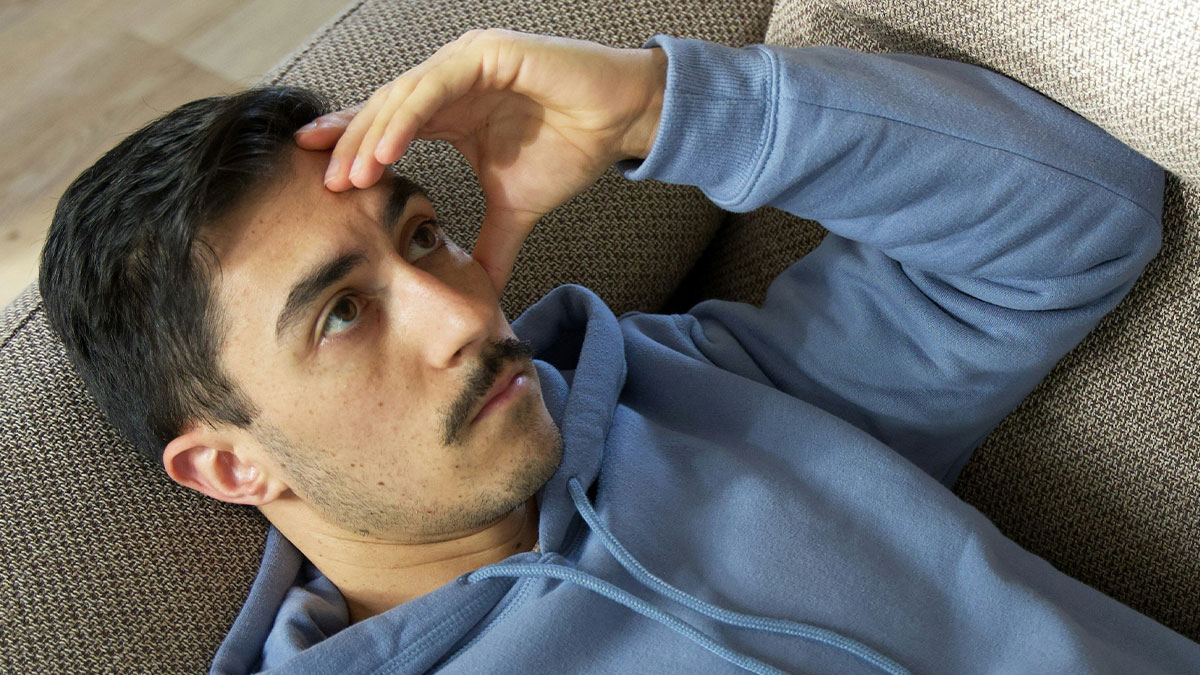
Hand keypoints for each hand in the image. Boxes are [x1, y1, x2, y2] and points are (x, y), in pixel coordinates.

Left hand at [295, 29, 666, 292]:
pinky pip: (434, 86)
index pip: (388, 126)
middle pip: (384, 111)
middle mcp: (449, 81)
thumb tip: (484, 290)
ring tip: (354, 176)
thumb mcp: (518, 207)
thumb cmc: (571, 148)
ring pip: (403, 96)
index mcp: (448, 110)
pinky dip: (408, 117)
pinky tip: (388, 149)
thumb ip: (494, 243)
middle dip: (353, 148)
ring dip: (374, 136)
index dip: (353, 149)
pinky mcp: (485, 53)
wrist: (620, 121)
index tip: (322, 181)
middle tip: (328, 186)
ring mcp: (464, 63)